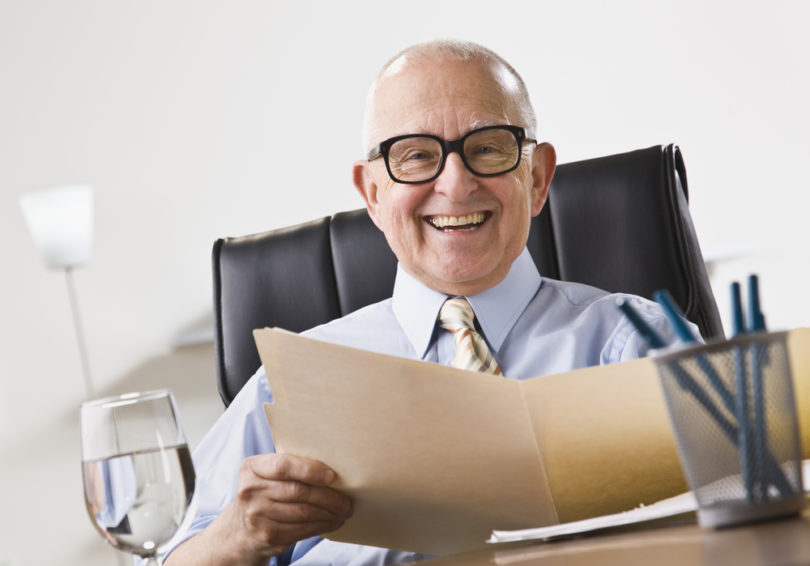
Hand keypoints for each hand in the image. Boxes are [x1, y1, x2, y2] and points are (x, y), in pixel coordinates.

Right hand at [224, 453, 352, 561]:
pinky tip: (332, 522)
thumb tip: (333, 469)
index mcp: (251, 468)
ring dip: (330, 513)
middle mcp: (250, 491)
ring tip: (344, 511)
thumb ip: (290, 467)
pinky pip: (302, 530)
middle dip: (328, 496)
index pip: (284, 466)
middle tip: (347, 500)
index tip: (332, 476)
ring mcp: (257, 516)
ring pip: (304, 512)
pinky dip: (322, 526)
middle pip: (298, 492)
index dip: (310, 470)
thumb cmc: (264, 493)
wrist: (240, 529)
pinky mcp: (267, 536)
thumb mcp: (267, 474)